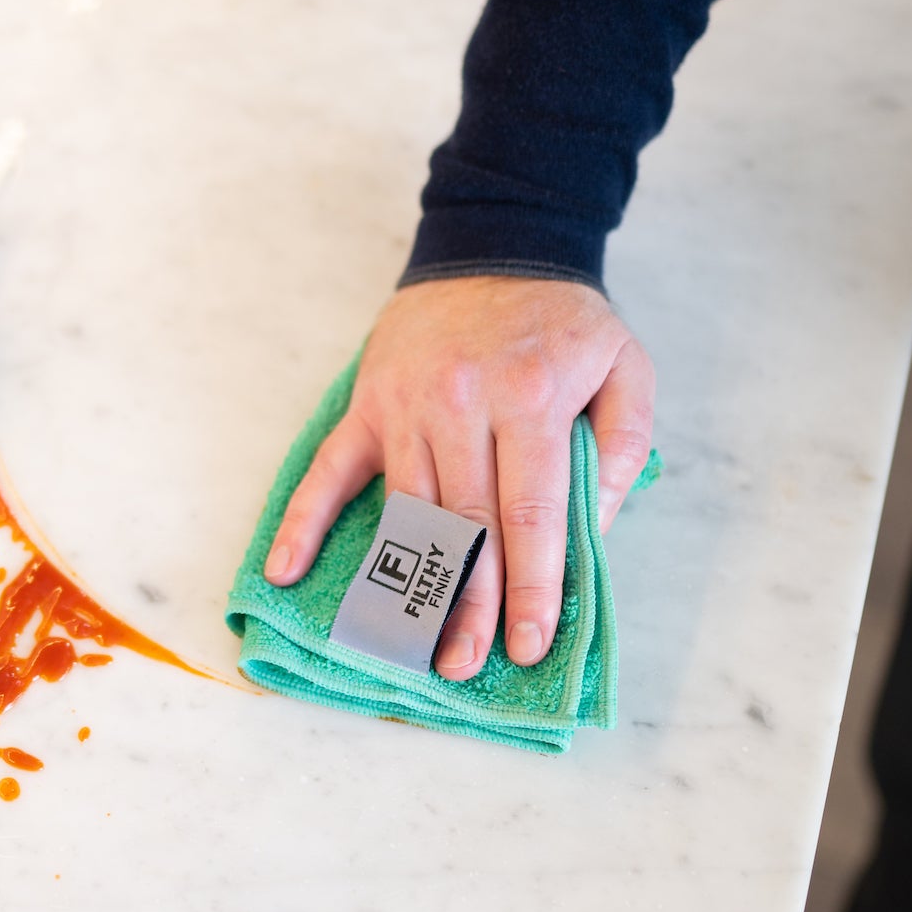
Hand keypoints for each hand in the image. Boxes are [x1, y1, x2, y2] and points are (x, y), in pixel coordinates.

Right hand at [264, 276, 653, 678]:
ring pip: (407, 509)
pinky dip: (304, 522)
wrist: (496, 245)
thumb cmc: (564, 322)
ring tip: (412, 647)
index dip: (531, 585)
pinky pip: (329, 469)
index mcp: (532, 398)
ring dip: (407, 583)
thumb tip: (594, 534)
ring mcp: (406, 405)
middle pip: (464, 524)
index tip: (531, 643)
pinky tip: (285, 572)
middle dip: (467, 603)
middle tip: (465, 665)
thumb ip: (623, 450)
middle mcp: (463, 404)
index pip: (530, 513)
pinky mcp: (368, 403)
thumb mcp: (627, 369)